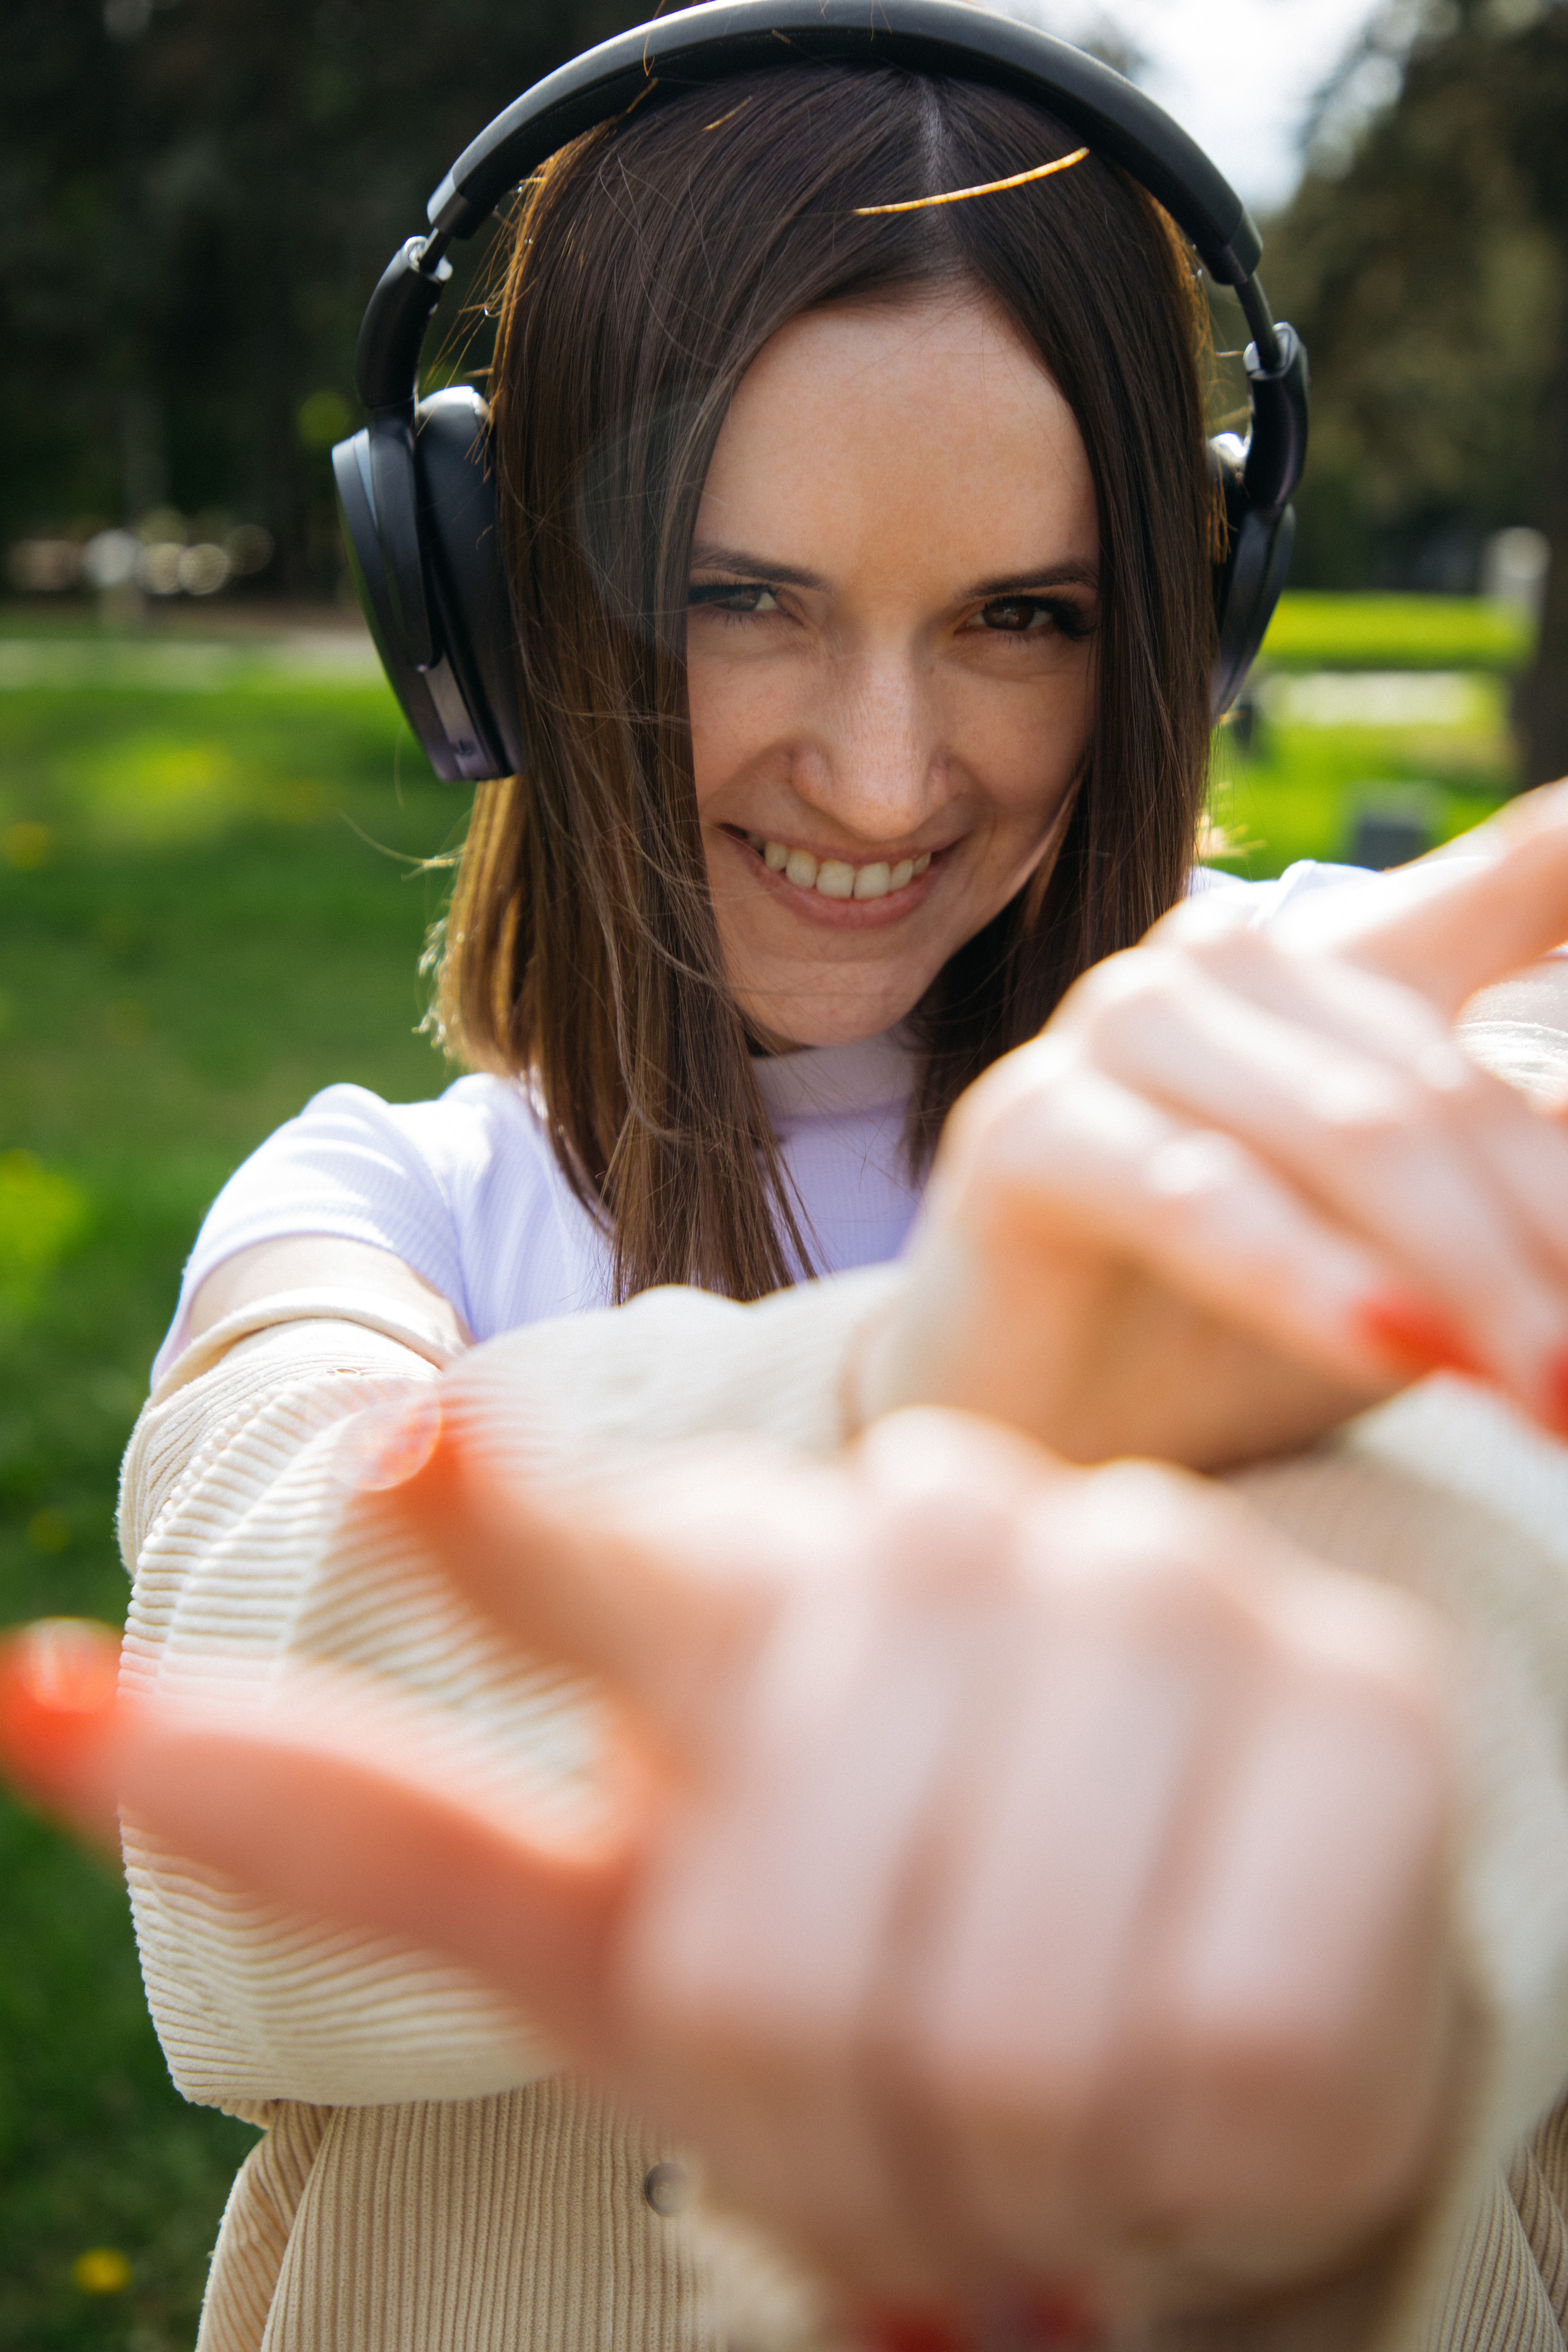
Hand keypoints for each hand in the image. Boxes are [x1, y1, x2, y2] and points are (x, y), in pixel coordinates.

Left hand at [0, 1404, 1458, 2338]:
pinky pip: (1207, 2056)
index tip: (397, 1471)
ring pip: (992, 2023)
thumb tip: (22, 1696)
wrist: (1188, 2020)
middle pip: (787, 1953)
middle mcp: (950, 1536)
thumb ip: (346, 1811)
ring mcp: (1163, 1596)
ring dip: (999, 2157)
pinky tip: (1192, 2091)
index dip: (500, 1536)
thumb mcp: (613, 1918)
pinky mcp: (1363, 1713)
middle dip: (824, 2119)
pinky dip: (1182, 2157)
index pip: (586, 1555)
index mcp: (746, 1582)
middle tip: (904, 2118)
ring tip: (1040, 2115)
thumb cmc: (877, 1963)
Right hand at [863, 783, 1567, 1468]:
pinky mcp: (1026, 1124)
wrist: (1033, 1436)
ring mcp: (1117, 1026)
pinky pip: (1197, 1195)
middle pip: (1443, 1087)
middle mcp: (1224, 963)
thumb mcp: (1411, 1263)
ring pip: (1343, 1130)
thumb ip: (1514, 1177)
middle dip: (1547, 1239)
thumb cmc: (1227, 1349)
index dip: (1565, 861)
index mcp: (1335, 968)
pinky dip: (1301, 1277)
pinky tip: (1386, 1346)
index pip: (1508, 885)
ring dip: (1462, 1271)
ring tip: (1540, 1390)